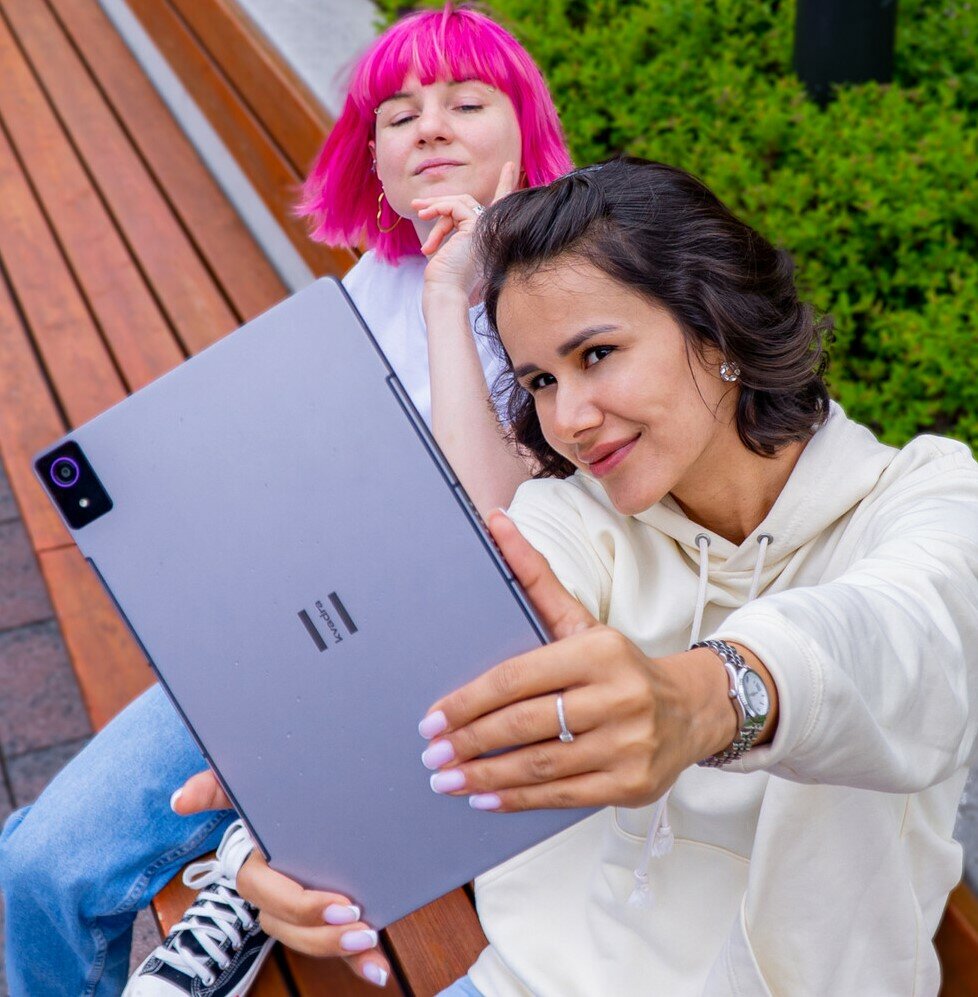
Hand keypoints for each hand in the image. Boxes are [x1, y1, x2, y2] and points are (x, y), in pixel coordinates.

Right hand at [172, 770, 391, 987]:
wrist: (312, 791)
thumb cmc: (271, 792)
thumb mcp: (244, 784)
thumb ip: (215, 787)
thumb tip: (180, 800)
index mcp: (255, 865)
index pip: (268, 893)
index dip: (300, 904)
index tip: (341, 903)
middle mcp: (274, 893)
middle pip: (290, 924)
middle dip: (323, 933)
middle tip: (361, 923)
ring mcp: (298, 909)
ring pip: (309, 940)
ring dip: (339, 949)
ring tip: (370, 942)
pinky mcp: (324, 917)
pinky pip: (334, 946)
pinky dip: (356, 962)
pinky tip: (377, 969)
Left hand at [415, 161, 517, 299]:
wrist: (447, 296)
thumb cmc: (447, 285)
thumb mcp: (451, 258)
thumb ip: (454, 242)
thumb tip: (436, 245)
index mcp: (492, 241)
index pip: (501, 208)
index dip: (505, 185)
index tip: (509, 166)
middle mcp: (495, 233)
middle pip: (469, 203)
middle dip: (442, 203)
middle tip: (417, 205)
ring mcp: (488, 229)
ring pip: (461, 202)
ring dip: (436, 207)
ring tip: (418, 213)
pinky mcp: (477, 226)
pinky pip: (455, 205)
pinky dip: (438, 208)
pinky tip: (425, 216)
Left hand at [417, 511, 737, 811]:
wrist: (691, 709)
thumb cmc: (619, 665)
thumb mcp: (580, 621)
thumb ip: (535, 577)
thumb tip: (495, 520)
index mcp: (598, 651)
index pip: (518, 677)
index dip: (469, 701)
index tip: (433, 717)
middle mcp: (618, 695)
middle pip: (525, 722)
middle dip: (469, 741)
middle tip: (432, 754)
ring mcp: (628, 743)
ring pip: (540, 764)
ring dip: (485, 775)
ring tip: (448, 779)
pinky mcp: (632, 783)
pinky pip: (563, 795)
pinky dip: (518, 799)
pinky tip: (485, 797)